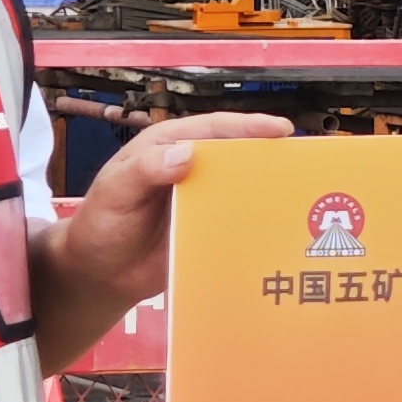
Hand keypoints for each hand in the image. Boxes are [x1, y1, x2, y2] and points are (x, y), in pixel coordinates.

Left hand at [33, 110, 289, 368]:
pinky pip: (236, 224)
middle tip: (305, 164)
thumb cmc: (100, 224)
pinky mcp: (206, 231)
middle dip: (269, 156)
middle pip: (235, 156)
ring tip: (303, 198)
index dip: (248, 127)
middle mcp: (190, 170)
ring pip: (240, 189)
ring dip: (268, 192)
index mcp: (168, 147)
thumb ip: (145, 170)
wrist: (97, 274)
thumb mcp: (115, 191)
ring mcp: (201, 202)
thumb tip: (188, 153)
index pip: (213, 130)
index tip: (280, 131)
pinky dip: (256, 226)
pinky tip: (279, 232)